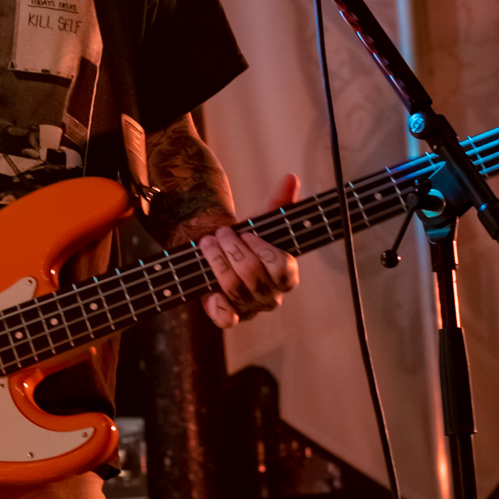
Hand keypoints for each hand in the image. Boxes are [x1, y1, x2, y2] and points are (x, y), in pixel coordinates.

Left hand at [199, 174, 300, 329]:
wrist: (220, 253)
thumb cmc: (245, 240)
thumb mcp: (261, 222)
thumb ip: (278, 203)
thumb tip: (290, 179)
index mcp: (286, 275)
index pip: (283, 269)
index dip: (265, 251)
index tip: (248, 233)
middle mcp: (271, 295)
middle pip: (255, 277)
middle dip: (235, 251)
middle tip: (222, 233)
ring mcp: (250, 307)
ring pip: (235, 289)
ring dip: (219, 262)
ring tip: (208, 242)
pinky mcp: (229, 314)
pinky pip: (226, 319)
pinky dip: (218, 306)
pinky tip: (210, 291)